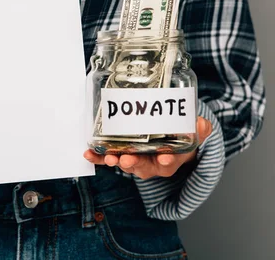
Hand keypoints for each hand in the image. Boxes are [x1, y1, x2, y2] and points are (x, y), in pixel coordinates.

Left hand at [83, 117, 211, 179]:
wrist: (168, 143)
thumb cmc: (179, 139)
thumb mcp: (193, 134)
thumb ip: (199, 129)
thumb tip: (201, 124)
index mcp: (169, 160)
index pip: (169, 162)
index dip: (167, 161)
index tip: (164, 159)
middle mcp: (150, 163)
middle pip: (142, 166)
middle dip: (134, 163)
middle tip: (127, 160)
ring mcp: (134, 159)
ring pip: (124, 162)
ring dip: (114, 160)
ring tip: (108, 157)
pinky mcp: (120, 155)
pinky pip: (108, 158)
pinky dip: (98, 157)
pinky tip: (88, 154)